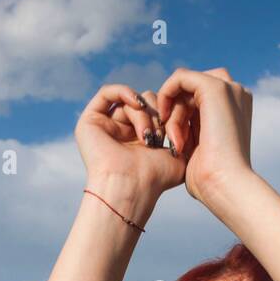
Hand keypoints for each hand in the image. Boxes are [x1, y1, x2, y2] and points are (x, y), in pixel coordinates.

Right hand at [76, 83, 184, 213]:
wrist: (131, 187)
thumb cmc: (156, 178)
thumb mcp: (179, 152)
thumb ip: (184, 131)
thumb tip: (190, 109)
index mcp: (140, 139)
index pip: (157, 110)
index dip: (169, 111)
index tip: (177, 127)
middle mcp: (121, 132)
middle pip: (145, 102)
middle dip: (156, 113)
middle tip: (159, 134)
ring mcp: (104, 127)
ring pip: (130, 101)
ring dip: (143, 114)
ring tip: (146, 136)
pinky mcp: (89, 122)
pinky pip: (107, 93)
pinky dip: (124, 92)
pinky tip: (137, 104)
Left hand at [155, 67, 252, 203]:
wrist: (225, 184)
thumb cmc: (211, 178)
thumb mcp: (199, 149)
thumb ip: (192, 132)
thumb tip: (176, 130)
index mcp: (235, 109)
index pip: (199, 98)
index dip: (182, 116)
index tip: (176, 141)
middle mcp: (235, 95)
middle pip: (191, 91)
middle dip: (177, 114)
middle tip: (175, 143)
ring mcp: (228, 88)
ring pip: (185, 88)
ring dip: (173, 115)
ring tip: (176, 142)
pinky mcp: (215, 87)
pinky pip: (180, 77)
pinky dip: (166, 94)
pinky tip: (165, 118)